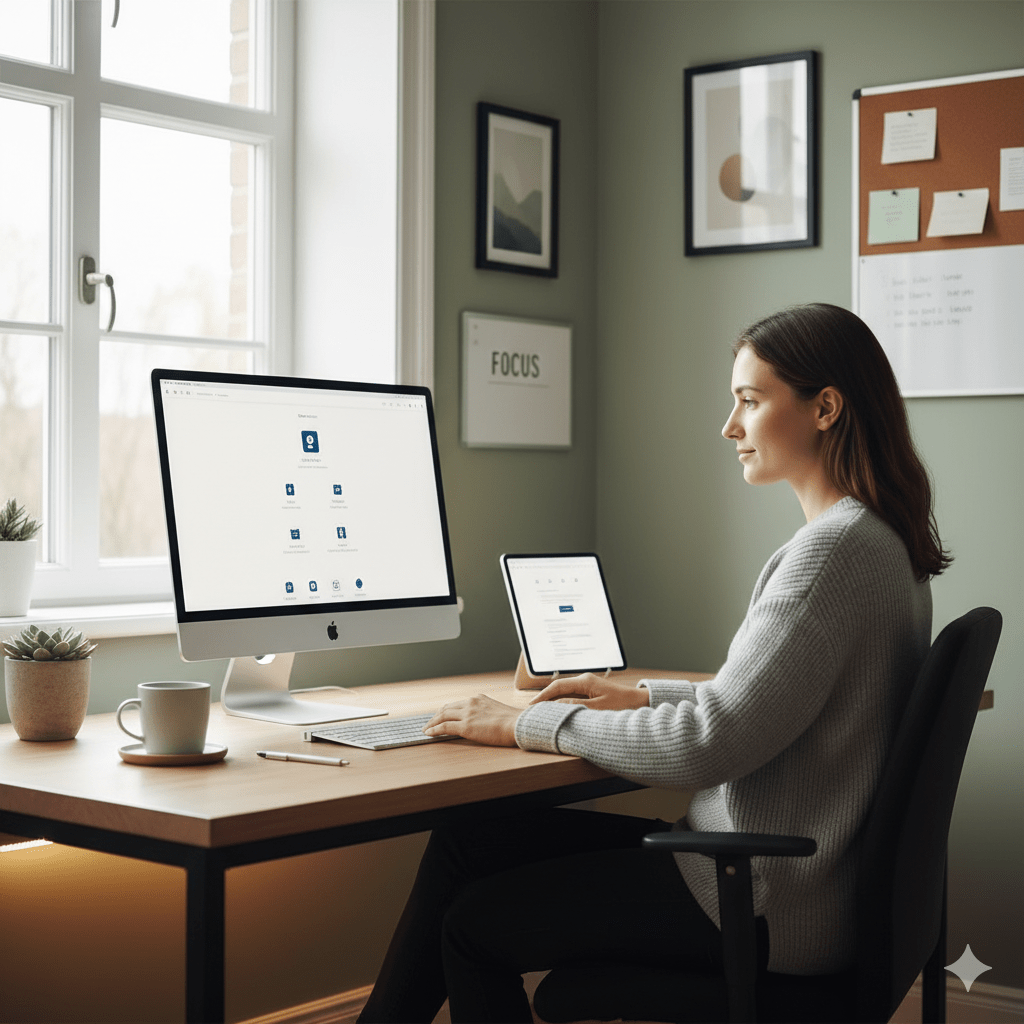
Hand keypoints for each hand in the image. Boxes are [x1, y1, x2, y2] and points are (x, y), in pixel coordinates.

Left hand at [423, 694, 521, 746]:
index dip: (447, 710)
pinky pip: (444, 727)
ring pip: (443, 716)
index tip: (441, 715)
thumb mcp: (497, 711)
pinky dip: (434, 730)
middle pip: (447, 708)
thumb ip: (487, 713)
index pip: (458, 704)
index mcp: (479, 699)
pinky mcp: (466, 726)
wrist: (518, 725)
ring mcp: (467, 714)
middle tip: (430, 722)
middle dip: (436, 715)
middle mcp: (471, 703)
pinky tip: (428, 733)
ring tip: (426, 728)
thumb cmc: (513, 722)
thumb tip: (483, 721)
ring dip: (432, 722)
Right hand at [527, 673, 650, 710]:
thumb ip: (575, 706)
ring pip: (565, 692)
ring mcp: (589, 686)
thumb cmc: (622, 705)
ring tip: (542, 711)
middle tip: (532, 709)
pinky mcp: (593, 692)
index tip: (531, 706)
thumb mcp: (597, 708)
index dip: (543, 696)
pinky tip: (559, 711)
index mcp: (585, 681)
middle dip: (545, 698)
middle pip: (559, 688)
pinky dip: (563, 703)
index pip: (557, 686)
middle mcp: (585, 680)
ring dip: (554, 701)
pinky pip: (573, 696)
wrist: (641, 702)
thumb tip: (555, 705)